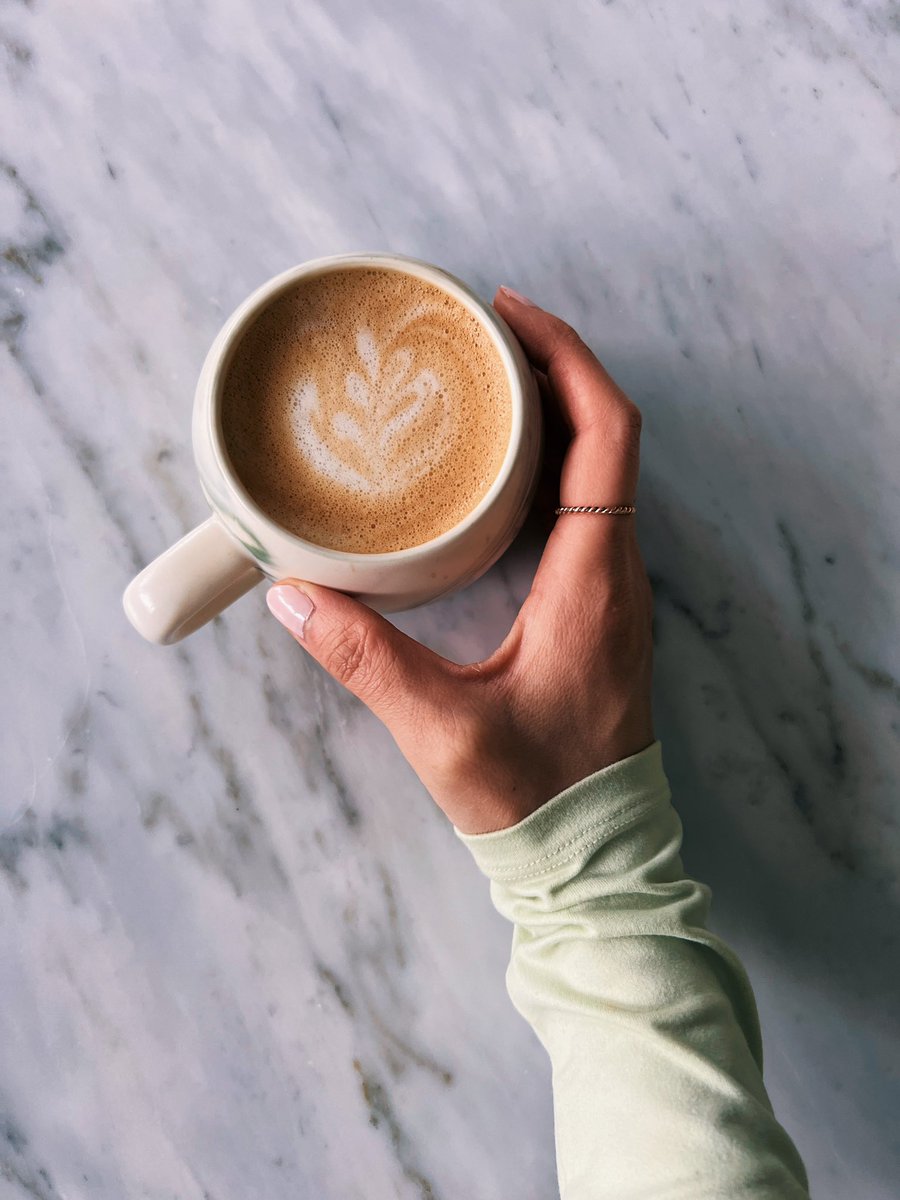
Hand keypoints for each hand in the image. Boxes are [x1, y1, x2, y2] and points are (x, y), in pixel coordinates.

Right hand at [266, 287, 653, 834]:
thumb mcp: (440, 731)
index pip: (606, 435)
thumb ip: (364, 659)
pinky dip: (551, 467)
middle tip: (481, 339)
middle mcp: (617, 572)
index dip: (567, 360)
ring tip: (483, 388)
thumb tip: (293, 595)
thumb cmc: (535, 798)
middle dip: (552, 371)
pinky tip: (497, 474)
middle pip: (606, 435)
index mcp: (593, 581)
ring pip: (600, 471)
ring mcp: (613, 590)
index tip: (511, 318)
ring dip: (553, 416)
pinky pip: (589, 510)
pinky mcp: (597, 610)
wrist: (593, 856)